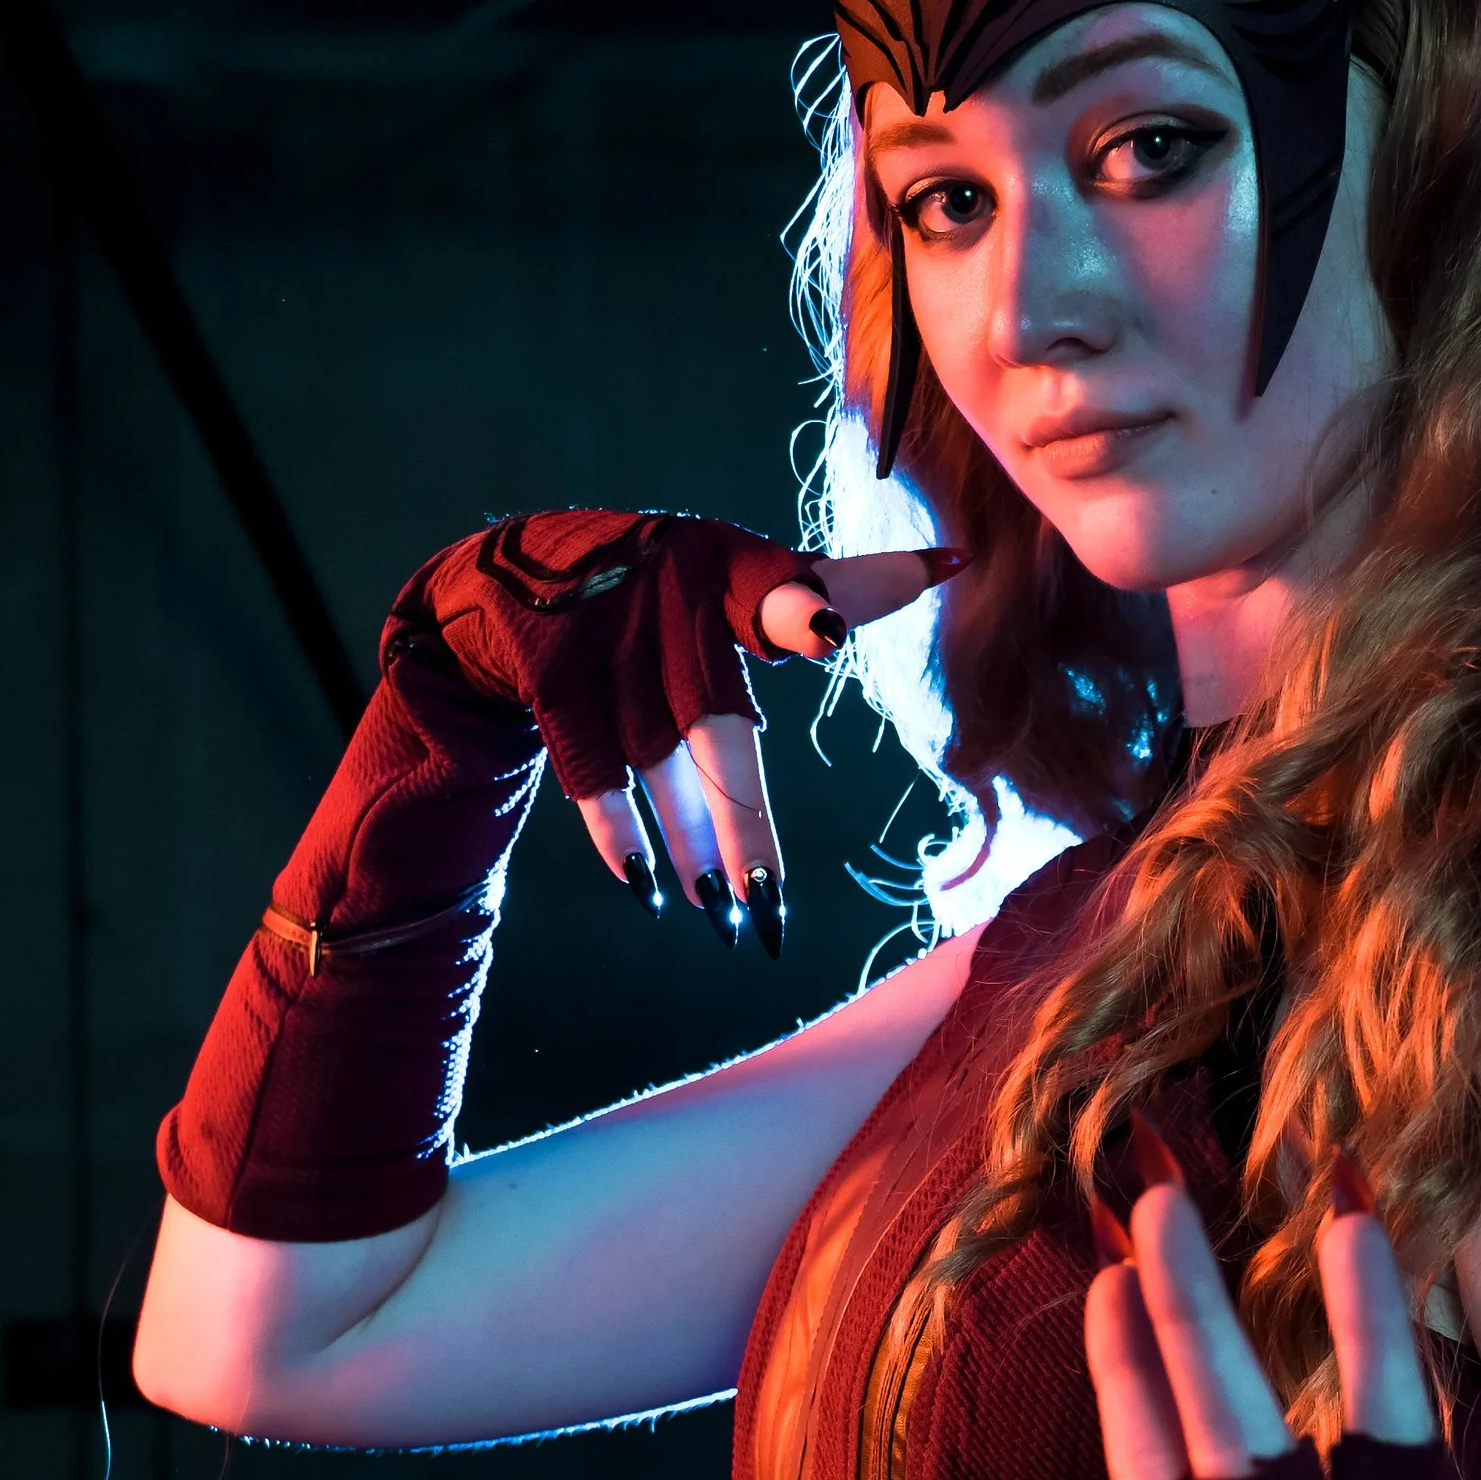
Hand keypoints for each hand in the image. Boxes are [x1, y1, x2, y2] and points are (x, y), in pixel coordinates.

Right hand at [398, 509, 961, 955]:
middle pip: (713, 725)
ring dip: (688, 843)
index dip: (801, 610)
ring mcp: (600, 635)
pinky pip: (586, 767)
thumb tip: (955, 564)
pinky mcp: (547, 670)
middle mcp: (663, 595)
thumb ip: (839, 584)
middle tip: (770, 900)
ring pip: (655, 763)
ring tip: (725, 915)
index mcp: (726, 565)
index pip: (773, 587)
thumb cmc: (673, 583)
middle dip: (740, 820)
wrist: (525, 567)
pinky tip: (648, 887)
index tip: (824, 634)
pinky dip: (616, 829)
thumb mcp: (743, 571)